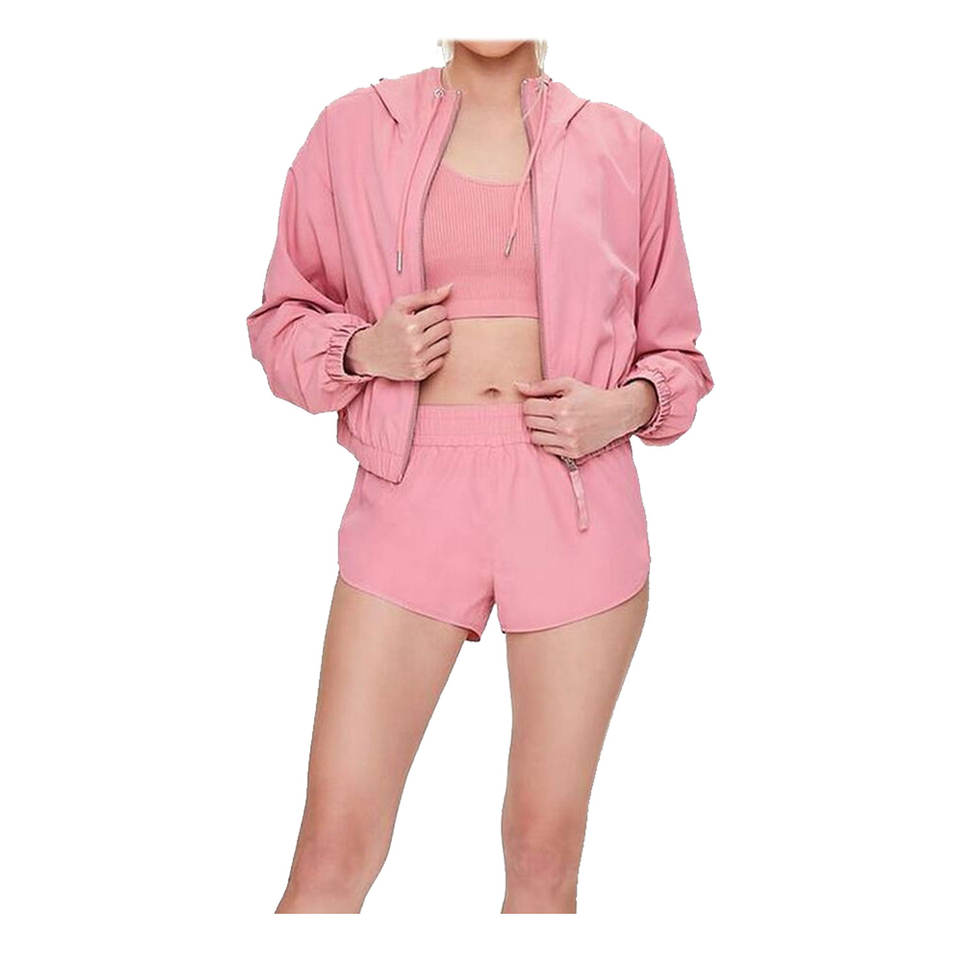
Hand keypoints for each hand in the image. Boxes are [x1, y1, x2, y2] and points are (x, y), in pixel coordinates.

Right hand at [344, 283, 453, 380]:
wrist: (370, 353)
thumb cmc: (387, 326)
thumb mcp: (400, 306)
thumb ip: (426, 296)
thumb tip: (450, 288)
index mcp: (411, 325)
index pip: (441, 312)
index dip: (434, 311)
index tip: (424, 315)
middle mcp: (415, 344)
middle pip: (446, 328)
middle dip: (437, 324)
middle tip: (424, 327)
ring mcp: (418, 360)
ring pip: (446, 344)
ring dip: (438, 340)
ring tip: (423, 338)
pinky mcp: (420, 373)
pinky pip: (441, 360)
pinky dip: (434, 355)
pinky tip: (422, 351)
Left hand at [514, 376, 657, 458]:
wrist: (617, 414)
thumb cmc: (591, 396)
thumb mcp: (569, 384)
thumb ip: (541, 386)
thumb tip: (517, 386)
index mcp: (561, 407)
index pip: (528, 408)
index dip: (530, 404)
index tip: (539, 402)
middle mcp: (564, 426)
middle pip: (529, 423)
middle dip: (534, 416)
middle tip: (544, 412)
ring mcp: (569, 442)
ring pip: (535, 438)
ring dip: (539, 429)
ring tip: (550, 423)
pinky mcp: (573, 453)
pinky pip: (547, 449)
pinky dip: (549, 441)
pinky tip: (558, 433)